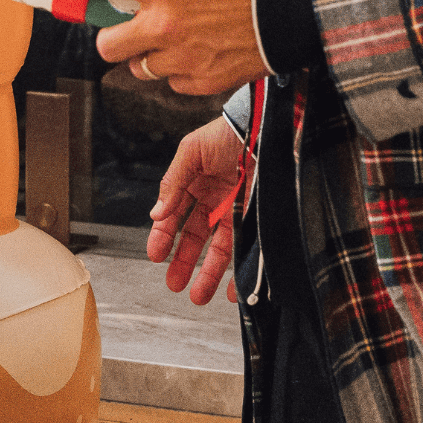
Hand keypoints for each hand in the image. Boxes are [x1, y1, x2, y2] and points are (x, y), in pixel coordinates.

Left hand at [56, 0, 269, 95]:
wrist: (302, 6)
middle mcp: (166, 27)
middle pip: (110, 46)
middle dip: (108, 37)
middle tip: (119, 26)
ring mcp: (185, 58)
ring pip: (142, 68)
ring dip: (144, 55)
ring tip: (159, 42)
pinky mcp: (207, 80)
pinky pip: (176, 84)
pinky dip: (178, 72)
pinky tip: (190, 56)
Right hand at [150, 115, 246, 305]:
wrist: (268, 127)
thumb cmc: (229, 132)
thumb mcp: (191, 151)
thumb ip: (173, 182)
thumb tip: (156, 213)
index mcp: (195, 183)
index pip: (174, 215)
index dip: (163, 236)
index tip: (154, 255)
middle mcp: (216, 199)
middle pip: (195, 237)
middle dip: (183, 262)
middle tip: (175, 284)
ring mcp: (238, 210)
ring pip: (220, 249)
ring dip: (208, 273)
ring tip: (199, 295)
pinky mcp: (259, 218)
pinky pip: (248, 249)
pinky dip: (241, 270)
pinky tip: (234, 287)